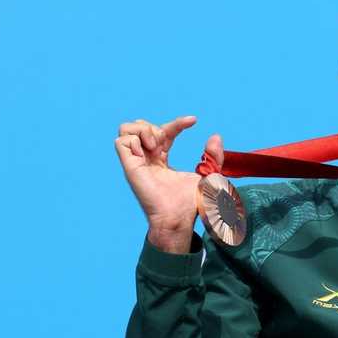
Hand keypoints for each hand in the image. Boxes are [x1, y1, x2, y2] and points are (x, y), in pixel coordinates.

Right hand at [114, 115, 224, 252]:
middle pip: (139, 126)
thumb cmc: (192, 203)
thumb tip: (216, 136)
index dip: (178, 123)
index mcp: (162, 159)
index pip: (165, 132)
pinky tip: (149, 152)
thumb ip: (213, 156)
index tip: (194, 120)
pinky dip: (135, 140)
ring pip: (126, 129)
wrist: (180, 216)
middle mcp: (147, 159)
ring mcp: (137, 162)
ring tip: (156, 146)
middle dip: (154, 126)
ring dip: (144, 130)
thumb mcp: (208, 174)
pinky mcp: (130, 167)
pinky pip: (121, 142)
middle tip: (166, 144)